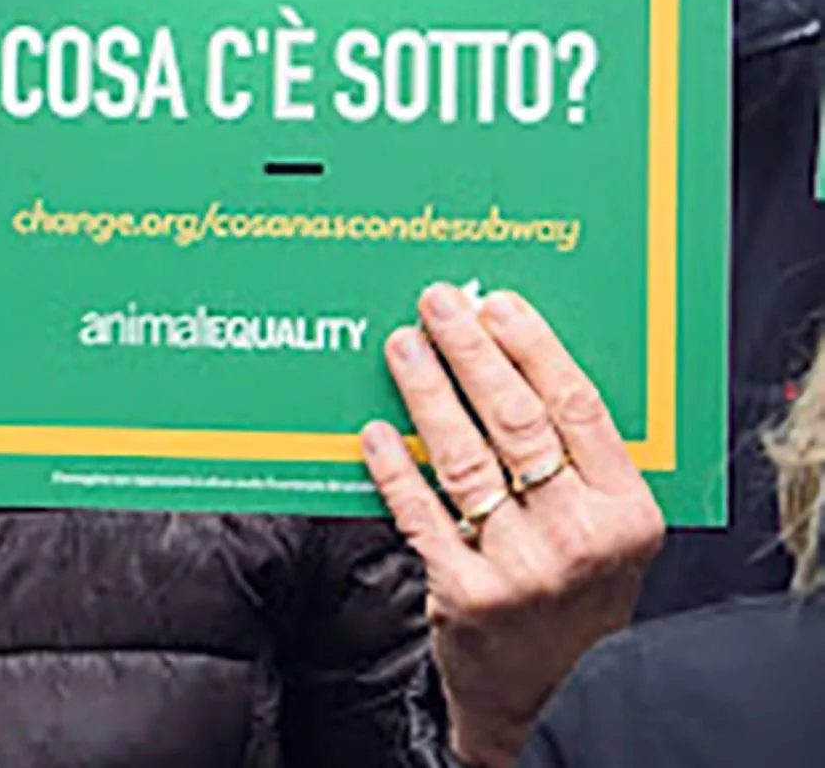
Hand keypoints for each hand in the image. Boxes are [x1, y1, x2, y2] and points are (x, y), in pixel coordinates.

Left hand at [361, 285, 662, 767]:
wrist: (554, 697)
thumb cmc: (576, 594)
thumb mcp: (607, 529)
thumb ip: (576, 456)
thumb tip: (510, 353)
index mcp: (625, 511)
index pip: (577, 405)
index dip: (533, 346)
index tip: (496, 304)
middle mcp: (579, 537)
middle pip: (516, 420)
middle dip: (471, 351)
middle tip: (438, 305)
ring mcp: (522, 568)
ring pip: (464, 457)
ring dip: (427, 392)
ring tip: (403, 346)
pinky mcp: (467, 594)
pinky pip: (421, 514)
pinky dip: (395, 467)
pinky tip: (377, 432)